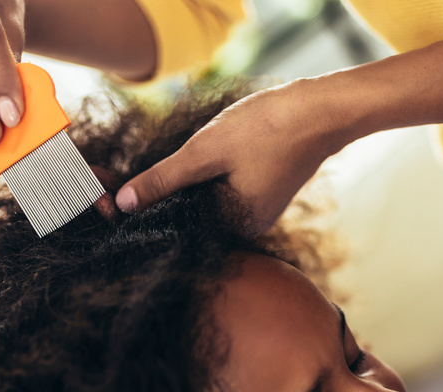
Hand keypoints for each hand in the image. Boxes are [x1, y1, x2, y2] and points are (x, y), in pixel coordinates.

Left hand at [117, 79, 356, 233]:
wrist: (320, 112)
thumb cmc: (267, 129)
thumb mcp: (205, 152)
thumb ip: (164, 180)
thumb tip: (123, 203)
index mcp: (233, 227)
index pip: (177, 226)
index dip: (149, 206)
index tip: (121, 192)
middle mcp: (246, 228)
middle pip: (191, 215)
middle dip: (168, 193)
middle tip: (152, 168)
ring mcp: (256, 212)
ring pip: (206, 200)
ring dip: (189, 181)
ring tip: (192, 155)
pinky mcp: (262, 195)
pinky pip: (224, 191)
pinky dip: (210, 175)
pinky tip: (213, 153)